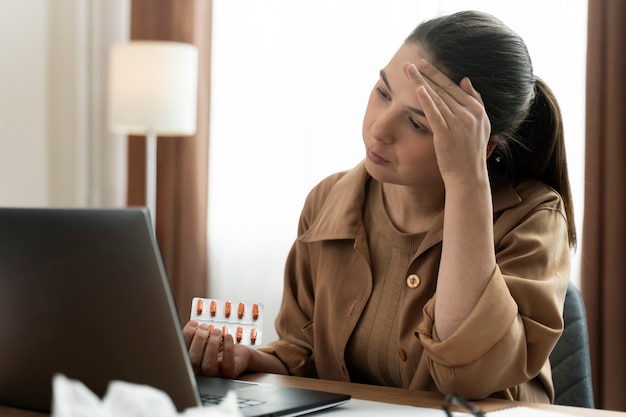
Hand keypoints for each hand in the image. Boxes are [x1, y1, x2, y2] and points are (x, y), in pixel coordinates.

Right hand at [183, 320, 252, 377]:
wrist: (240, 356)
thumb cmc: (220, 348)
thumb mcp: (207, 340)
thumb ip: (197, 336)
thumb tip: (192, 325)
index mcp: (191, 362)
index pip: (183, 352)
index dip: (187, 336)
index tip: (194, 323)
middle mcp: (201, 372)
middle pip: (193, 360)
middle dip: (199, 340)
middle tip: (206, 327)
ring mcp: (215, 375)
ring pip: (208, 366)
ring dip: (212, 345)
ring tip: (217, 331)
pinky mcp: (230, 374)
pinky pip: (227, 365)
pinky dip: (228, 348)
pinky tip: (228, 336)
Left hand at [405, 59, 491, 185]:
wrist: (468, 177)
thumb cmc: (469, 154)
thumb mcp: (480, 126)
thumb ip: (475, 102)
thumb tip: (465, 80)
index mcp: (477, 110)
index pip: (454, 87)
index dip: (438, 75)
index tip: (424, 65)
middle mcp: (469, 114)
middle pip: (444, 89)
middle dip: (427, 74)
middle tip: (412, 62)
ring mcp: (459, 124)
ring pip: (437, 98)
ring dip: (421, 82)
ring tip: (408, 70)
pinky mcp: (447, 135)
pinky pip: (435, 114)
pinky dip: (426, 101)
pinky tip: (418, 89)